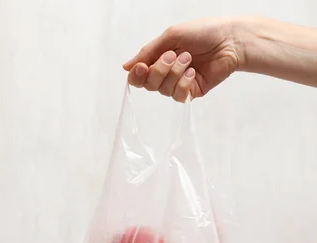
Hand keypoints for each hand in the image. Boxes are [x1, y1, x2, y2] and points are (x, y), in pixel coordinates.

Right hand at [122, 17, 243, 101]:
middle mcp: (166, 73)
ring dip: (174, 73)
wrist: (231, 39)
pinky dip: (183, 83)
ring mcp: (179, 83)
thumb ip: (147, 52)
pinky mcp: (192, 92)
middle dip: (159, 70)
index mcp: (158, 58)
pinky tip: (193, 72)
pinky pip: (178, 96)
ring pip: (163, 90)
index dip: (136, 75)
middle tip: (173, 55)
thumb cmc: (203, 32)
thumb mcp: (170, 36)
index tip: (142, 67)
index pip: (138, 76)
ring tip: (189, 59)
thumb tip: (125, 67)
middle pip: (148, 85)